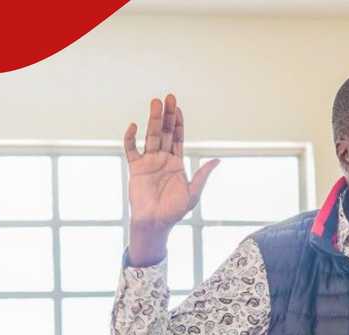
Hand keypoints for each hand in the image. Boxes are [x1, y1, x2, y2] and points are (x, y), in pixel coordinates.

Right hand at [123, 93, 218, 265]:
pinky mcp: (135, 168)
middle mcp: (163, 159)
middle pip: (165, 132)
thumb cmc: (174, 211)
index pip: (178, 138)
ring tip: (155, 103)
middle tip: (168, 98)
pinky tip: (134, 126)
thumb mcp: (193, 193)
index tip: (178, 108)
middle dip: (167, 116)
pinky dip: (130, 138)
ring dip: (153, 120)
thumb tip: (217, 160)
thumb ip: (202, 175)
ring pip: (151, 136)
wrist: (155, 223)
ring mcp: (148, 162)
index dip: (178, 123)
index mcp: (177, 162)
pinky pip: (131, 149)